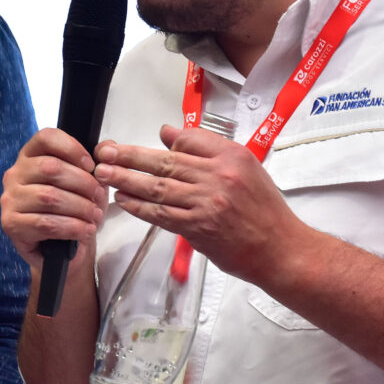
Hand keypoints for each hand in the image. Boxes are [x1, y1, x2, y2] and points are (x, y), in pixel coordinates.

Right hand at [0, 128, 107, 265]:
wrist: (61, 248)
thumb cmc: (72, 209)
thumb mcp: (87, 182)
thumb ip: (96, 161)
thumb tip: (106, 147)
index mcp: (30, 156)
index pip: (46, 138)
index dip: (72, 148)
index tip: (92, 166)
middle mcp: (15, 174)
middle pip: (51, 168)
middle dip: (82, 183)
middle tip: (99, 196)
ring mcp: (10, 199)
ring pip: (49, 197)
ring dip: (79, 207)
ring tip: (95, 215)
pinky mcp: (10, 224)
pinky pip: (45, 223)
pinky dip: (71, 227)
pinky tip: (85, 230)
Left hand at [94, 124, 303, 280]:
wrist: (279, 248)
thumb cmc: (265, 209)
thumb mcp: (246, 169)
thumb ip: (208, 149)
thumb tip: (168, 135)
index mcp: (232, 157)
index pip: (188, 139)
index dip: (161, 141)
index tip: (138, 141)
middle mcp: (218, 176)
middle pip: (165, 161)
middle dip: (129, 156)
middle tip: (104, 151)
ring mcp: (206, 203)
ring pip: (158, 187)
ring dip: (126, 180)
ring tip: (103, 173)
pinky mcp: (197, 227)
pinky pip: (161, 214)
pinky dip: (139, 206)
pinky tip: (123, 200)